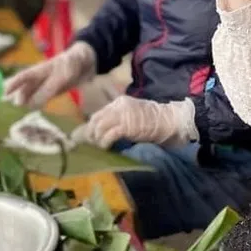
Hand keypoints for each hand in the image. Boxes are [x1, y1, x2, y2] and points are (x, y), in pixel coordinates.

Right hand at [4, 41, 96, 107]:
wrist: (89, 61)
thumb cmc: (77, 60)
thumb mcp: (67, 71)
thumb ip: (56, 82)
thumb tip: (41, 96)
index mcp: (43, 69)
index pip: (24, 76)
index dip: (13, 84)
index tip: (3, 92)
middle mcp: (43, 76)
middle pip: (27, 86)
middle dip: (19, 95)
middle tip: (15, 105)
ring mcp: (49, 83)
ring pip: (33, 92)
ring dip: (27, 100)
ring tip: (21, 107)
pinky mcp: (56, 89)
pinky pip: (44, 97)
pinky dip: (37, 102)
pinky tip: (32, 107)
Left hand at [72, 96, 196, 149]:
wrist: (168, 121)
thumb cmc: (153, 122)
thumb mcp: (132, 118)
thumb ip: (118, 122)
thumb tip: (104, 133)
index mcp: (119, 103)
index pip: (98, 114)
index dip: (89, 127)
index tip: (83, 137)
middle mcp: (118, 106)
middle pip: (95, 119)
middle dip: (88, 134)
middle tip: (87, 145)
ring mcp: (122, 114)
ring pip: (98, 126)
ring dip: (96, 139)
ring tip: (99, 147)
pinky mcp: (126, 125)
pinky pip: (108, 134)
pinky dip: (104, 142)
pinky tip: (106, 148)